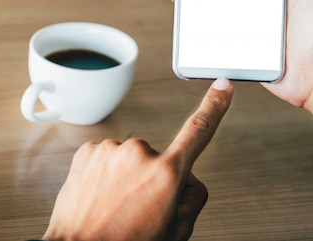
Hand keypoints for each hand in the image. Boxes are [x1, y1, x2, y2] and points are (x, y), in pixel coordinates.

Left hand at [42, 78, 233, 240]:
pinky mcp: (89, 150)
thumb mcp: (176, 231)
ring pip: (131, 160)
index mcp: (166, 174)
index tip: (223, 87)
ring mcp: (111, 150)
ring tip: (116, 207)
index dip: (215, 106)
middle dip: (155, 179)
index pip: (198, 131)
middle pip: (160, 159)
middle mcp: (139, 154)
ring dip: (127, 178)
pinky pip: (108, 159)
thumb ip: (192, 198)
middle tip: (139, 210)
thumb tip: (188, 180)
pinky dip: (106, 174)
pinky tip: (101, 196)